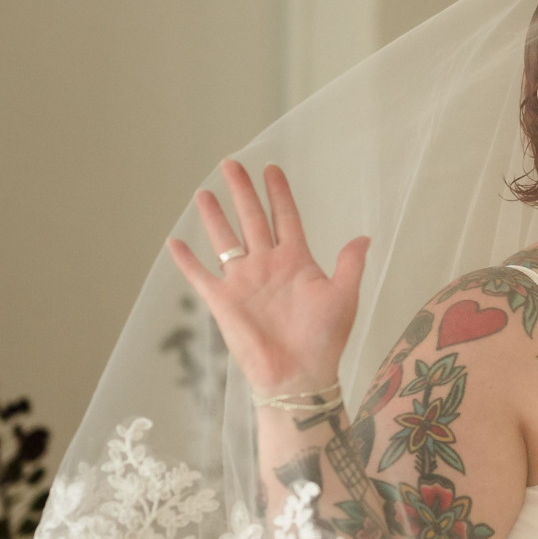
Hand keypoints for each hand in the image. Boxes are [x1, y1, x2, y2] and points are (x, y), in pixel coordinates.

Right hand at [167, 160, 368, 397]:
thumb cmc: (325, 340)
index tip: (272, 169)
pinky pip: (200, 276)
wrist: (299, 375)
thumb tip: (364, 237)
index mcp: (297, 261)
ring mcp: (244, 281)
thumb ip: (350, 265)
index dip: (279, 193)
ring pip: (226, 240)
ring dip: (215, 217)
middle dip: (243, 191)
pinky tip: (173, 242)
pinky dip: (186, 261)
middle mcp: (268, 265)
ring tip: (205, 192)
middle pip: (253, 218)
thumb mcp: (344, 298)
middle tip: (232, 163)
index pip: (286, 217)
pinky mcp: (224, 300)